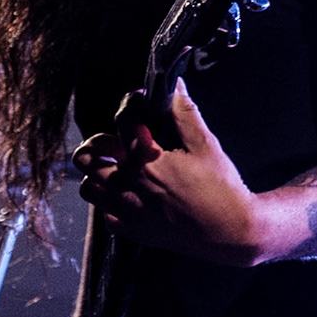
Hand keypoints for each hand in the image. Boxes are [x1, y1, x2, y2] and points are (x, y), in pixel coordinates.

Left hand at [73, 79, 263, 266]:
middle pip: (86, 156)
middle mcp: (128, 186)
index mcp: (146, 161)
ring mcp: (126, 211)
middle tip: (121, 138)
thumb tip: (174, 85)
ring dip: (98, 172)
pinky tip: (129, 191)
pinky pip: (103, 212)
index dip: (131, 104)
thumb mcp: (205, 144)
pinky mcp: (131, 230)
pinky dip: (109, 200)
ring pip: (87, 186)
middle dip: (101, 140)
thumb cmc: (221, 187)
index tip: (142, 101)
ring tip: (119, 166)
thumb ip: (184, 113)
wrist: (229, 232)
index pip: (122, 121)